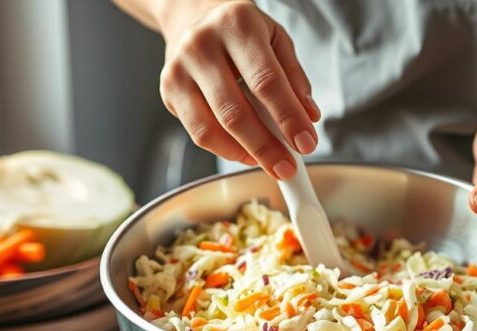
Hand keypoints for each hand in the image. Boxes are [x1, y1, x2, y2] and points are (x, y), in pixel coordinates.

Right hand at [157, 0, 319, 179]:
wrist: (193, 17)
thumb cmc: (239, 31)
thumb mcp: (276, 40)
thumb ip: (294, 78)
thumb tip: (308, 116)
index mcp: (236, 25)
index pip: (266, 81)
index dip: (288, 117)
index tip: (306, 143)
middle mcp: (201, 45)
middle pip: (235, 111)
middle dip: (266, 147)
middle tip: (288, 167)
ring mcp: (178, 70)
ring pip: (211, 129)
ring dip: (245, 154)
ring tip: (270, 163)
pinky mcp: (168, 91)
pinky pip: (198, 134)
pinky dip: (226, 150)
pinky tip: (246, 152)